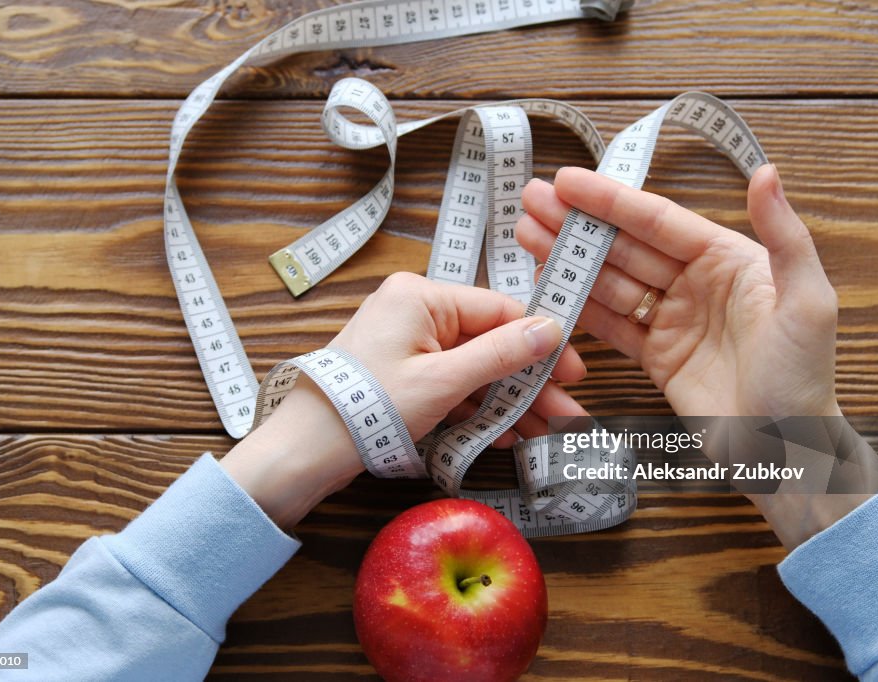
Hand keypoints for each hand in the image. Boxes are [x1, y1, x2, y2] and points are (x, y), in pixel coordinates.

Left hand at [221, 273, 586, 528]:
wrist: (304, 452)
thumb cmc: (369, 408)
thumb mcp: (444, 381)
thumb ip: (501, 355)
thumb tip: (550, 329)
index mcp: (421, 296)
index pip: (499, 310)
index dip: (541, 344)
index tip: (574, 375)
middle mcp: (415, 312)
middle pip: (490, 343)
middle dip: (529, 384)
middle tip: (567, 418)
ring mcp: (407, 344)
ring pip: (474, 369)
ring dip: (508, 402)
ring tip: (546, 436)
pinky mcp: (402, 375)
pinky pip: (451, 385)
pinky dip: (477, 410)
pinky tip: (507, 436)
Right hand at [518, 164, 840, 418]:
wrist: (785, 452)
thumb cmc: (804, 378)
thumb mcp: (808, 301)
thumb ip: (786, 235)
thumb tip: (766, 171)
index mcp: (728, 260)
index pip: (658, 221)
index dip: (610, 201)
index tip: (567, 180)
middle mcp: (696, 283)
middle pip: (625, 245)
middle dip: (577, 222)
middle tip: (531, 199)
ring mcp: (672, 320)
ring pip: (611, 280)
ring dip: (569, 257)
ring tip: (526, 234)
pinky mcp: (656, 356)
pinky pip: (610, 324)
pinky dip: (578, 304)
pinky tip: (549, 284)